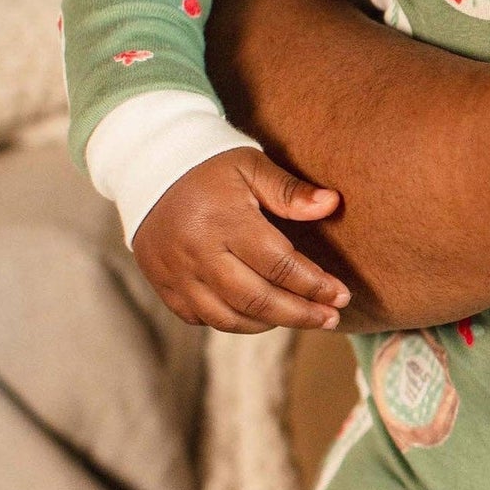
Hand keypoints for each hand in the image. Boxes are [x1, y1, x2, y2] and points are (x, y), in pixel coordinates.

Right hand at [132, 147, 347, 332]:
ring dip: (270, 324)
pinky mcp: (162, 285)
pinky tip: (261, 317)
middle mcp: (197, 253)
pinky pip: (202, 318)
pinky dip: (235, 322)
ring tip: (302, 319)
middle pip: (256, 299)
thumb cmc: (210, 165)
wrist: (148, 168)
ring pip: (229, 317)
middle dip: (300, 314)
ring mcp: (176, 273)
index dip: (314, 285)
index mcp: (224, 221)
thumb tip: (332, 204)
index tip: (341, 295)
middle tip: (331, 318)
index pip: (279, 265)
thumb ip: (290, 190)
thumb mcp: (252, 166)